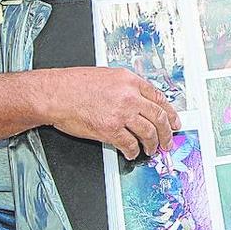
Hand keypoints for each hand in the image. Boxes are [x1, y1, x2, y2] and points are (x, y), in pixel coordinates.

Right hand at [38, 67, 179, 158]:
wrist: (56, 93)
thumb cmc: (75, 84)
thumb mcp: (108, 76)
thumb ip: (127, 87)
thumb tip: (141, 102)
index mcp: (130, 80)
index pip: (159, 98)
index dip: (170, 113)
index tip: (175, 122)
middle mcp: (129, 96)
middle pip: (159, 117)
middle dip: (167, 133)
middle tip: (168, 142)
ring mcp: (121, 113)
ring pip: (148, 133)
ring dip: (152, 144)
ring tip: (152, 150)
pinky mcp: (110, 130)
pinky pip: (129, 144)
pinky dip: (133, 151)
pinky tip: (132, 153)